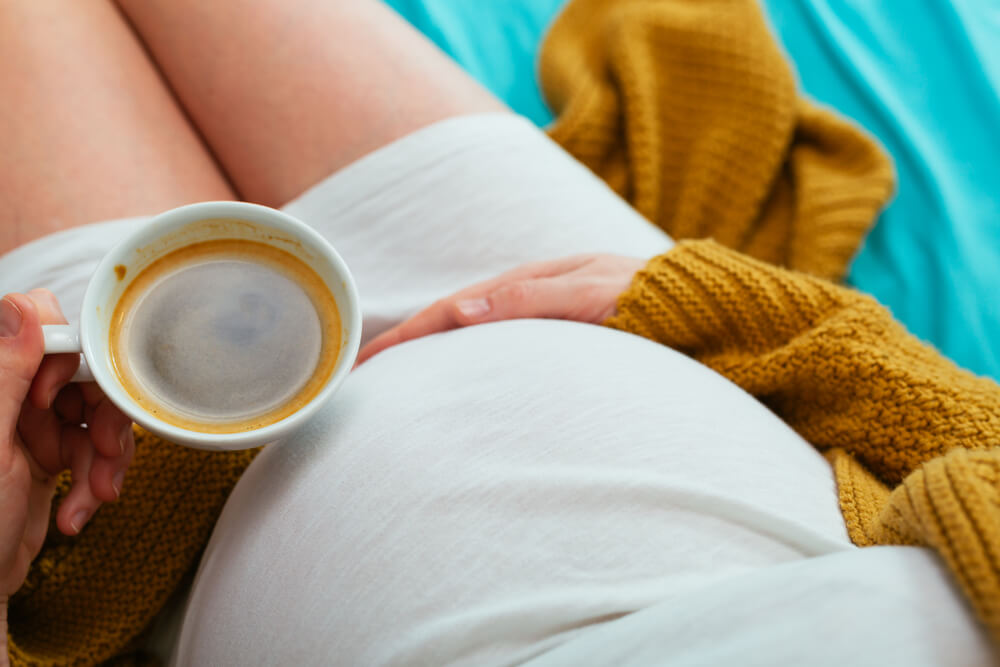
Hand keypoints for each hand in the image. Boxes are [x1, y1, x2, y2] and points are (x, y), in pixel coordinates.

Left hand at [0, 291, 133, 600]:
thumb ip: (6, 373)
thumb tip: (23, 306)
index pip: (47, 335)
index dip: (72, 362)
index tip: (64, 399)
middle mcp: (13, 398)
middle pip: (84, 378)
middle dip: (103, 419)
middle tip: (107, 451)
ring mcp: (33, 429)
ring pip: (97, 417)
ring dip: (105, 459)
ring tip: (95, 494)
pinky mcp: (51, 458)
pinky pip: (94, 452)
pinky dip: (96, 481)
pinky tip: (78, 510)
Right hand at [357, 254, 645, 363]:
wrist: (710, 312)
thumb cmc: (656, 300)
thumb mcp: (595, 293)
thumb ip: (534, 298)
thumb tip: (462, 312)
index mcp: (533, 281)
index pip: (453, 308)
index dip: (408, 333)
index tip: (367, 359)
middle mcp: (532, 297)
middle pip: (455, 319)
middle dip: (409, 343)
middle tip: (365, 372)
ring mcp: (545, 318)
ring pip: (475, 335)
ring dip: (434, 351)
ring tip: (398, 378)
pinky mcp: (562, 340)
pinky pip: (501, 349)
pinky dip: (469, 360)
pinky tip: (460, 379)